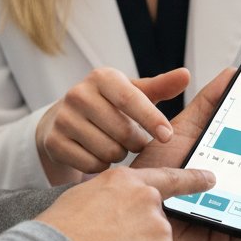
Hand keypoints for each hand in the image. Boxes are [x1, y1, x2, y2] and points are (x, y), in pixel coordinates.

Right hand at [35, 163, 215, 240]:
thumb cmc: (59, 234)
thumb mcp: (84, 198)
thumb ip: (111, 201)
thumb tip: (119, 216)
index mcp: (126, 181)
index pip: (167, 178)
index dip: (192, 180)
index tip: (211, 179)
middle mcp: (148, 202)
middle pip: (157, 228)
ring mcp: (160, 231)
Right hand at [36, 66, 189, 183]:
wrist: (63, 119)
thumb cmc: (108, 105)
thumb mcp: (133, 92)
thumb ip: (160, 87)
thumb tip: (186, 75)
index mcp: (102, 77)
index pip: (131, 99)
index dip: (152, 119)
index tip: (168, 137)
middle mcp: (78, 93)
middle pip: (122, 131)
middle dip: (136, 143)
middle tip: (135, 142)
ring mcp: (63, 118)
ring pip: (108, 151)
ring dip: (119, 155)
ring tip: (115, 146)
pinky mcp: (54, 141)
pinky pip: (90, 164)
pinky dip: (100, 165)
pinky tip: (98, 155)